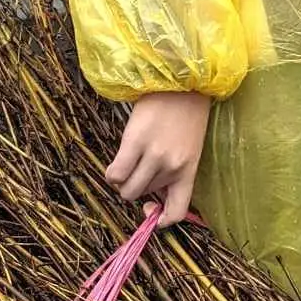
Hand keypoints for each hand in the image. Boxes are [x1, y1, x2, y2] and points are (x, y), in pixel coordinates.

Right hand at [106, 91, 211, 225]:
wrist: (183, 80)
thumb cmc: (186, 112)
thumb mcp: (189, 146)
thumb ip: (173, 168)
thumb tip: (150, 193)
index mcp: (189, 170)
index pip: (177, 212)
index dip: (161, 221)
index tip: (150, 209)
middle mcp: (172, 167)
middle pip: (142, 196)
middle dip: (136, 186)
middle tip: (138, 167)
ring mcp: (154, 155)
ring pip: (126, 189)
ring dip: (122, 180)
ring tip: (128, 161)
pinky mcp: (135, 142)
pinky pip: (114, 174)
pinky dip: (111, 173)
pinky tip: (117, 160)